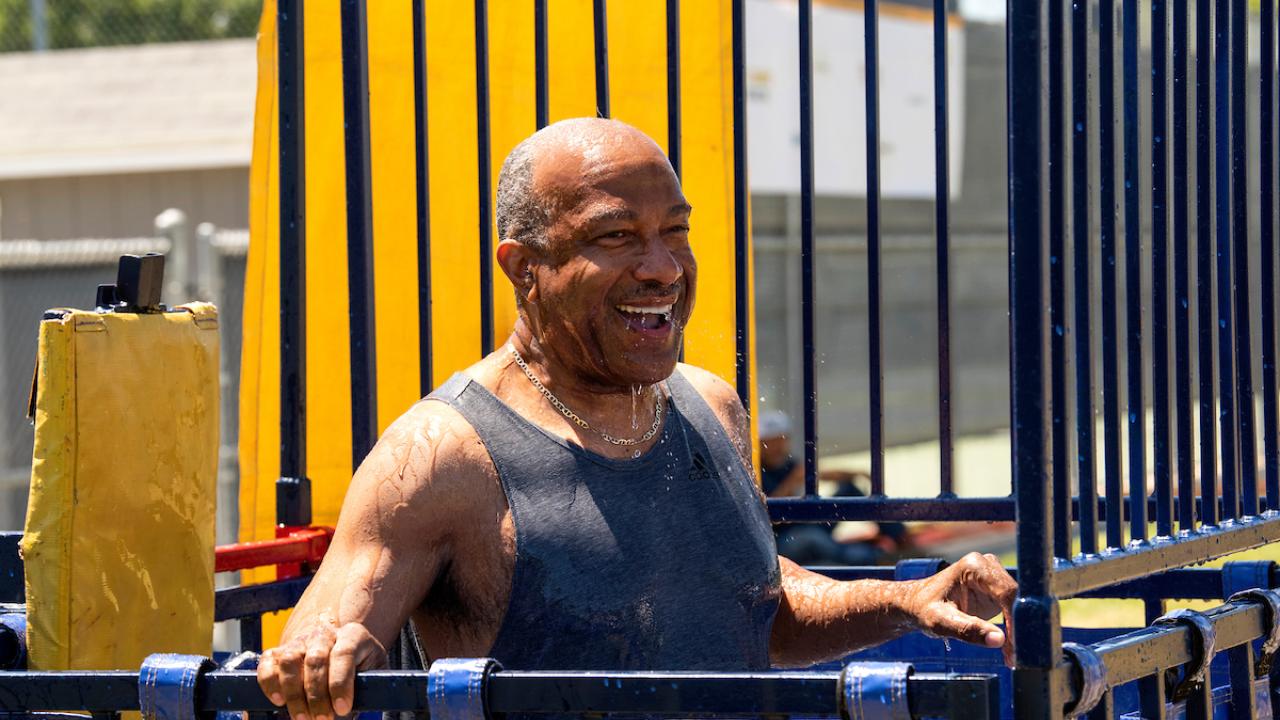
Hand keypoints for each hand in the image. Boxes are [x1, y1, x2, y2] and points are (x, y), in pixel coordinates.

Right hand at [257, 616, 387, 719]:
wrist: (335, 648)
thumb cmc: (358, 666)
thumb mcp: (371, 672)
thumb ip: (366, 686)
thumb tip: (353, 708)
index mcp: (352, 635)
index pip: (344, 654)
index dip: (341, 683)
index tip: (343, 709)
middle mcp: (323, 634)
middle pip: (316, 660)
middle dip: (317, 695)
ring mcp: (299, 641)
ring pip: (290, 661)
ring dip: (294, 693)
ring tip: (301, 718)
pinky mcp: (278, 651)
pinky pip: (268, 663)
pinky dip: (269, 682)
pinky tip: (278, 701)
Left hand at [900, 552, 1016, 665]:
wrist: (917, 604)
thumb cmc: (924, 610)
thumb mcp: (941, 622)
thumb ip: (968, 630)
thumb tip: (1000, 640)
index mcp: (974, 567)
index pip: (1006, 593)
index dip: (1015, 620)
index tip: (1015, 646)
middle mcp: (988, 566)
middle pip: (1016, 598)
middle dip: (1019, 628)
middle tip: (1017, 656)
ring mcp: (994, 577)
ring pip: (1019, 605)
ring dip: (1019, 631)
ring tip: (1012, 656)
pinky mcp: (997, 590)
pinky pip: (1014, 611)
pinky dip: (1014, 630)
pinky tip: (1009, 650)